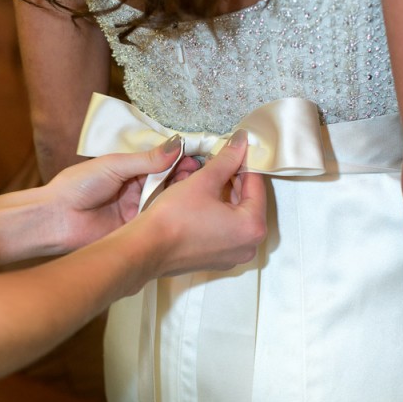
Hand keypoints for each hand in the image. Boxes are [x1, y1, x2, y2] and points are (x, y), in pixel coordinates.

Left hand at [45, 139, 200, 249]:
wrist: (56, 219)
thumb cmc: (77, 186)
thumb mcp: (114, 165)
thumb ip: (145, 159)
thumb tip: (175, 145)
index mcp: (129, 169)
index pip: (160, 161)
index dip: (178, 158)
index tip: (196, 156)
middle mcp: (135, 189)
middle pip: (167, 180)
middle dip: (183, 175)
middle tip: (199, 171)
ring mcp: (137, 210)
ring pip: (165, 200)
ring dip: (179, 193)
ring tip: (196, 186)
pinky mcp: (137, 229)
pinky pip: (158, 220)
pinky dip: (170, 214)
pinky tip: (184, 208)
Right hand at [142, 129, 267, 274]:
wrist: (146, 249)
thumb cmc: (175, 217)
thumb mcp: (203, 181)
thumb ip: (227, 160)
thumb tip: (241, 141)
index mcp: (253, 227)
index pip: (256, 185)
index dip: (244, 162)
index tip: (236, 148)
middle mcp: (249, 246)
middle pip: (249, 202)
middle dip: (234, 178)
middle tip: (219, 159)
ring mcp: (233, 256)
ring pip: (236, 215)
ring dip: (225, 193)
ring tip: (208, 175)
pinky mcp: (217, 260)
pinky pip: (225, 230)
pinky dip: (218, 212)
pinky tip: (203, 197)